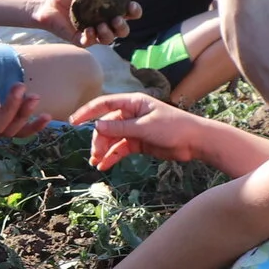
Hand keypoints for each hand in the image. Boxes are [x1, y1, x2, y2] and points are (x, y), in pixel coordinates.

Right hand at [0, 76, 47, 139]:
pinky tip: (46, 117)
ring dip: (26, 116)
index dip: (7, 109)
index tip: (18, 85)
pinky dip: (33, 127)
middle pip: (1, 128)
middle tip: (22, 85)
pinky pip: (17, 131)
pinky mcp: (0, 122)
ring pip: (12, 131)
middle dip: (17, 109)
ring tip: (36, 96)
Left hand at [36, 0, 134, 44]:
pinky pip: (90, 43)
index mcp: (111, 9)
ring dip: (109, 34)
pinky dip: (91, 38)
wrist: (48, 2)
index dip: (135, 11)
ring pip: (108, 39)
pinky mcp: (80, 40)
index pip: (129, 13)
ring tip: (101, 25)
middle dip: (123, 27)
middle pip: (123, 31)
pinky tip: (87, 29)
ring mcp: (93, 33)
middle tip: (116, 19)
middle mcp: (105, 23)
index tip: (130, 6)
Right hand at [70, 92, 209, 167]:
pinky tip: (105, 166)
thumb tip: (96, 126)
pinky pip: (120, 149)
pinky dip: (112, 157)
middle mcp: (131, 114)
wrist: (196, 142)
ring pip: (111, 139)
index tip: (73, 122)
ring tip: (97, 163)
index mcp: (133, 103)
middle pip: (106, 126)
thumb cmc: (174, 127)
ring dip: (103, 150)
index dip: (87, 112)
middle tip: (94, 155)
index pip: (104, 104)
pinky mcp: (138, 142)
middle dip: (98, 140)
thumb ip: (119, 128)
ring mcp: (134, 129)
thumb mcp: (145, 127)